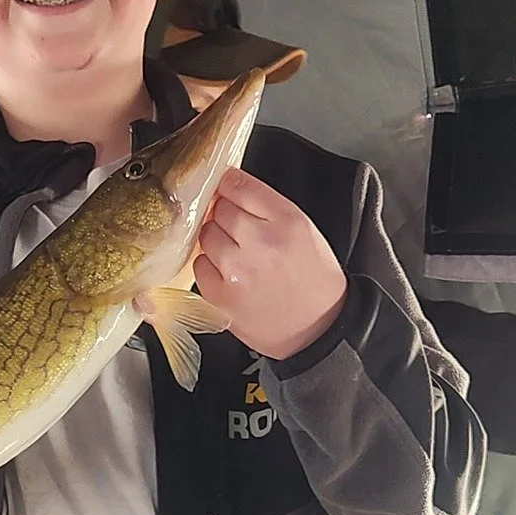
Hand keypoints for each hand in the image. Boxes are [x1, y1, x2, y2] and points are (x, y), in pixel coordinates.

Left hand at [193, 168, 347, 361]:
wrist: (316, 329)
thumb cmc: (312, 280)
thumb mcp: (304, 230)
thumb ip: (267, 205)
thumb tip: (229, 187)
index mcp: (286, 221)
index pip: (238, 184)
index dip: (229, 185)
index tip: (228, 189)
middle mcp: (259, 243)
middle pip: (219, 208)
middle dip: (226, 215)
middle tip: (241, 230)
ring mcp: (236, 270)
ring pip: (206, 234)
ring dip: (216, 239)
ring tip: (237, 254)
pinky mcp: (219, 295)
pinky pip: (199, 265)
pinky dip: (210, 266)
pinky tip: (230, 274)